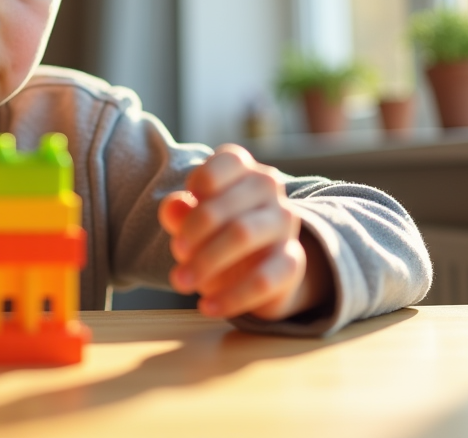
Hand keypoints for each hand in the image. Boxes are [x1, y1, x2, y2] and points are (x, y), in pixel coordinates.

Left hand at [158, 144, 330, 320]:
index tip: (185, 205)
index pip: (229, 160)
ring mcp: (285, 223)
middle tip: (177, 254)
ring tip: (182, 281)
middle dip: (192, 233)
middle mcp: (269, 189)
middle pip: (224, 204)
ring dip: (206, 261)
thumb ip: (179, 212)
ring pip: (243, 234)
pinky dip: (231, 296)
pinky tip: (208, 306)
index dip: (199, 182)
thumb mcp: (192, 223)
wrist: (258, 269)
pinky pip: (264, 278)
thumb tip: (174, 206)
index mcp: (245, 171)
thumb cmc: (217, 234)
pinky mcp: (293, 261)